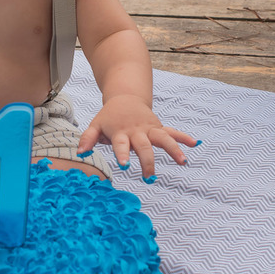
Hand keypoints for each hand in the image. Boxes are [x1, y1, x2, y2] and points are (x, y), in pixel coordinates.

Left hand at [77, 95, 196, 179]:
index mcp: (121, 132)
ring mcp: (150, 129)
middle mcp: (137, 131)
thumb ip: (87, 138)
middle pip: (144, 146)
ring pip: (164, 138)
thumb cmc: (109, 117)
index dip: (122, 154)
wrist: (125, 97)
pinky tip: (194, 144)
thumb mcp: (96, 125)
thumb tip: (80, 153)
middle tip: (149, 176)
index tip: (125, 166)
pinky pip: (173, 132)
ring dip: (174, 149)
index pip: (121, 144)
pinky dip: (184, 138)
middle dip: (147, 160)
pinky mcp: (159, 128)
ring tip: (183, 162)